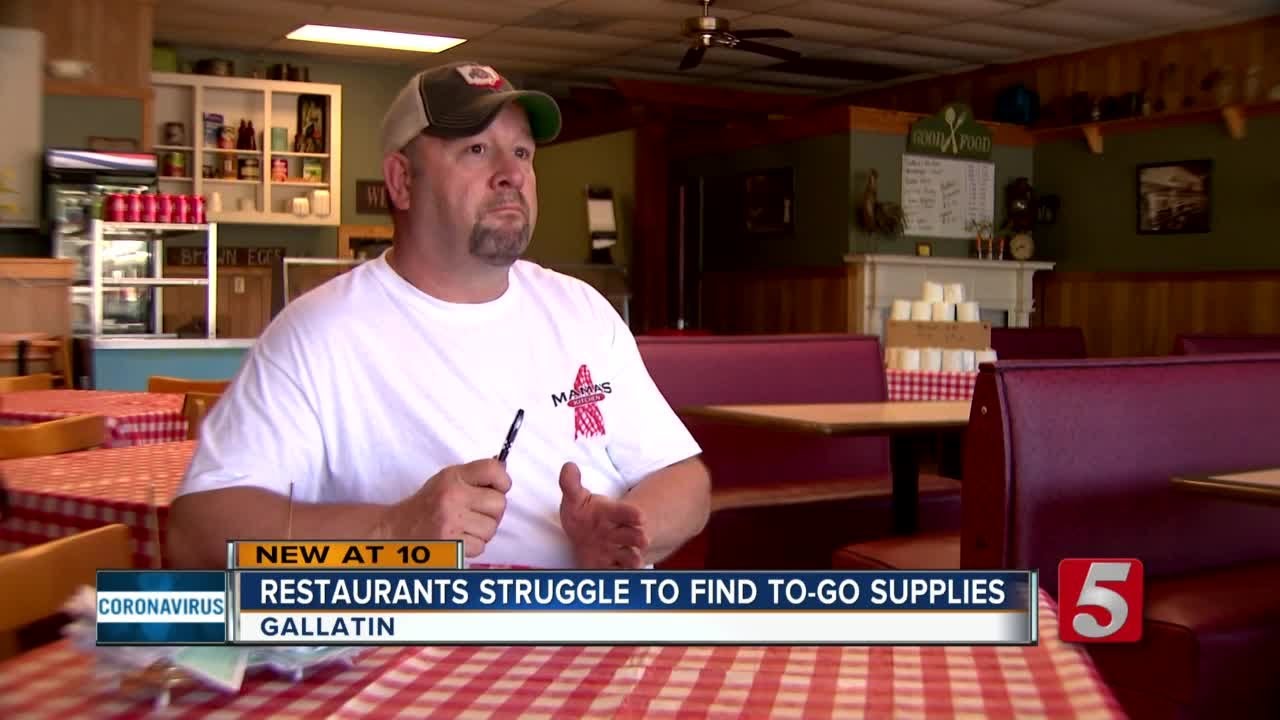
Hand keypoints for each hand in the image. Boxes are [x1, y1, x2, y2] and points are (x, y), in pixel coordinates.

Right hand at [379, 459, 510, 557]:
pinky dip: (473, 545)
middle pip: (499, 503)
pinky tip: (460, 538)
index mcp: (453, 477)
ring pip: (492, 528)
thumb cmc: (427, 504)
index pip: (493, 470)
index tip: (498, 488)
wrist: (397, 529)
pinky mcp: (451, 545)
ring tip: (466, 526)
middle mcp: (453, 497)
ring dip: (483, 530)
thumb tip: (504, 471)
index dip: (503, 480)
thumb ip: (474, 475)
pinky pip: (481, 546)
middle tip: (478, 512)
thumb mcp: (447, 479)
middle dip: (494, 511)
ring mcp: (452, 522)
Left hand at [558, 462, 648, 567]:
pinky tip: (614, 579)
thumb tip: (569, 466)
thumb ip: (571, 484)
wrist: (586, 538)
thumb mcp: (575, 498)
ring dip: (632, 559)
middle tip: (643, 539)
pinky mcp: (610, 567)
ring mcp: (616, 551)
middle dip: (638, 537)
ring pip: (630, 557)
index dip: (632, 513)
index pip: (625, 512)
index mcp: (611, 514)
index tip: (640, 516)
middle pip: (633, 535)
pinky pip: (617, 573)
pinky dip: (618, 576)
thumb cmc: (584, 515)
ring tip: (635, 560)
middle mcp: (618, 533)